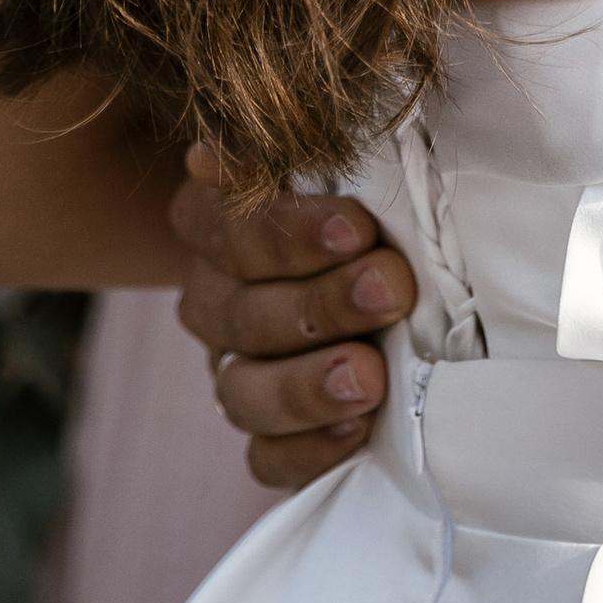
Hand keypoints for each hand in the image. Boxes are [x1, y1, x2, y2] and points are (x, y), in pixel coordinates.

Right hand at [169, 145, 417, 492]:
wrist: (381, 252)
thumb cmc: (365, 191)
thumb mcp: (343, 158)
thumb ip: (311, 150)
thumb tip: (231, 145)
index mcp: (216, 220)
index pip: (230, 229)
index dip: (289, 232)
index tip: (358, 227)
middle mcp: (213, 297)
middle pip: (242, 314)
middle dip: (321, 304)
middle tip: (389, 290)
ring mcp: (234, 369)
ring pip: (243, 393)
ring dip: (307, 385)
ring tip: (369, 376)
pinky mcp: (268, 432)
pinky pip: (266, 457)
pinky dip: (306, 450)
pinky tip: (354, 431)